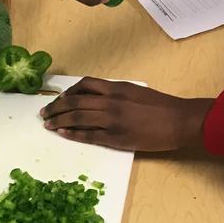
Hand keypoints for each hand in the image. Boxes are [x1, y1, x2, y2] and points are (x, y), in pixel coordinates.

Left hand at [40, 78, 213, 151]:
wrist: (179, 120)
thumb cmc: (161, 107)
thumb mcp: (135, 92)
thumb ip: (115, 94)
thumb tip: (95, 99)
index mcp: (116, 88)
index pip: (84, 85)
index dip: (67, 93)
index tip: (58, 99)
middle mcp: (111, 101)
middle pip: (75, 102)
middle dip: (56, 108)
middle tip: (44, 114)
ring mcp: (112, 119)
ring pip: (77, 118)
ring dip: (58, 121)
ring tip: (47, 125)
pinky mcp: (115, 137)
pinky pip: (88, 135)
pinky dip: (72, 134)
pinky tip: (61, 133)